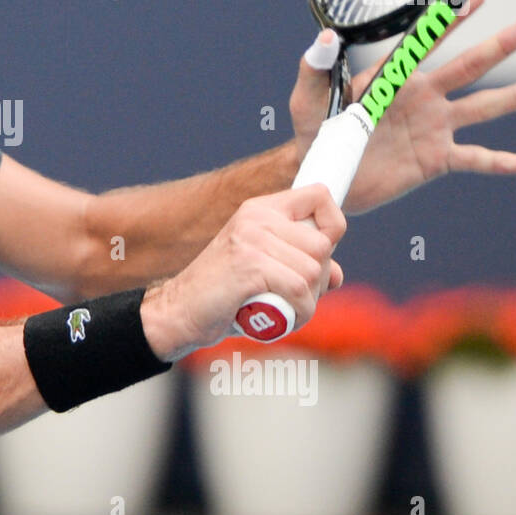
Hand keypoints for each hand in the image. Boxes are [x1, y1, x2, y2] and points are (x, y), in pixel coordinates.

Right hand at [141, 185, 345, 360]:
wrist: (179, 311)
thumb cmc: (222, 294)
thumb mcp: (262, 269)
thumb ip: (298, 264)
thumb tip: (337, 274)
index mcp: (260, 209)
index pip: (319, 196)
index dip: (332, 226)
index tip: (318, 255)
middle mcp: (257, 217)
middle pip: (323, 244)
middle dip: (318, 279)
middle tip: (293, 296)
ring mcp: (252, 239)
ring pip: (315, 271)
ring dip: (307, 301)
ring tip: (282, 310)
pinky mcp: (251, 265)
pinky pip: (300, 290)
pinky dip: (298, 313)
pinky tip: (279, 319)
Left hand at [288, 0, 515, 214]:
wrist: (323, 173)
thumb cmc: (313, 130)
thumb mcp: (306, 98)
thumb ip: (315, 68)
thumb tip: (326, 36)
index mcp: (394, 78)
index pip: (426, 43)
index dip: (449, 21)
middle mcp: (422, 97)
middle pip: (468, 66)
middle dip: (499, 46)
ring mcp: (433, 127)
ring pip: (482, 108)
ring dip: (515, 97)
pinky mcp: (435, 160)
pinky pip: (472, 159)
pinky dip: (497, 162)